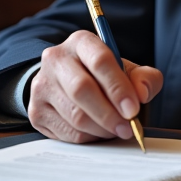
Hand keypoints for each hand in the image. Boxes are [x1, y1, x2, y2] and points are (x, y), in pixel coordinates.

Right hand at [27, 30, 163, 143]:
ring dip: (101, 129)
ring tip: (116, 130)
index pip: (100, 61)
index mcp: (81, 42)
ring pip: (74, 115)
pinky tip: (98, 132)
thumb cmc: (102, 76)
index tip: (133, 109)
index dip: (118, 88)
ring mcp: (42, 85)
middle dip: (109, 114)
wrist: (66, 83)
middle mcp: (56, 59)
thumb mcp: (127, 70)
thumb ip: (144, 78)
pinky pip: (67, 133)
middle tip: (127, 128)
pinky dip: (88, 137)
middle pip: (82, 89)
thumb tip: (142, 93)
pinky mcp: (36, 111)